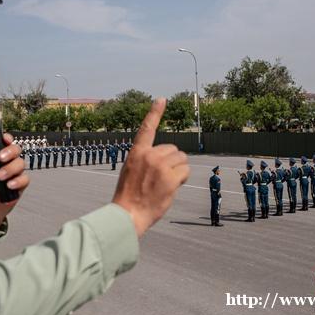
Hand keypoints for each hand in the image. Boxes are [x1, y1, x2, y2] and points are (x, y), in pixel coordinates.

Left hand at [0, 133, 29, 227]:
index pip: (3, 145)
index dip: (6, 139)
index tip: (4, 139)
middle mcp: (6, 165)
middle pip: (16, 150)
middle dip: (10, 151)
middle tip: (0, 158)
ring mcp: (14, 175)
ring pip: (20, 163)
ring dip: (10, 168)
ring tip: (0, 177)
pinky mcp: (19, 186)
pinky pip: (25, 179)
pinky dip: (18, 181)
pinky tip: (9, 185)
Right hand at [112, 98, 189, 236]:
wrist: (127, 215)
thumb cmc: (129, 197)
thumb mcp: (131, 172)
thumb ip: (146, 161)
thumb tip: (168, 158)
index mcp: (136, 153)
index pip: (146, 128)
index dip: (155, 112)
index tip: (162, 99)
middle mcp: (149, 156)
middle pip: (173, 149)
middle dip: (173, 162)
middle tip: (163, 178)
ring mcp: (160, 166)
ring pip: (182, 159)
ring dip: (179, 170)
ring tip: (166, 184)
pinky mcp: (170, 178)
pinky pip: (186, 171)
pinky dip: (183, 179)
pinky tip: (172, 188)